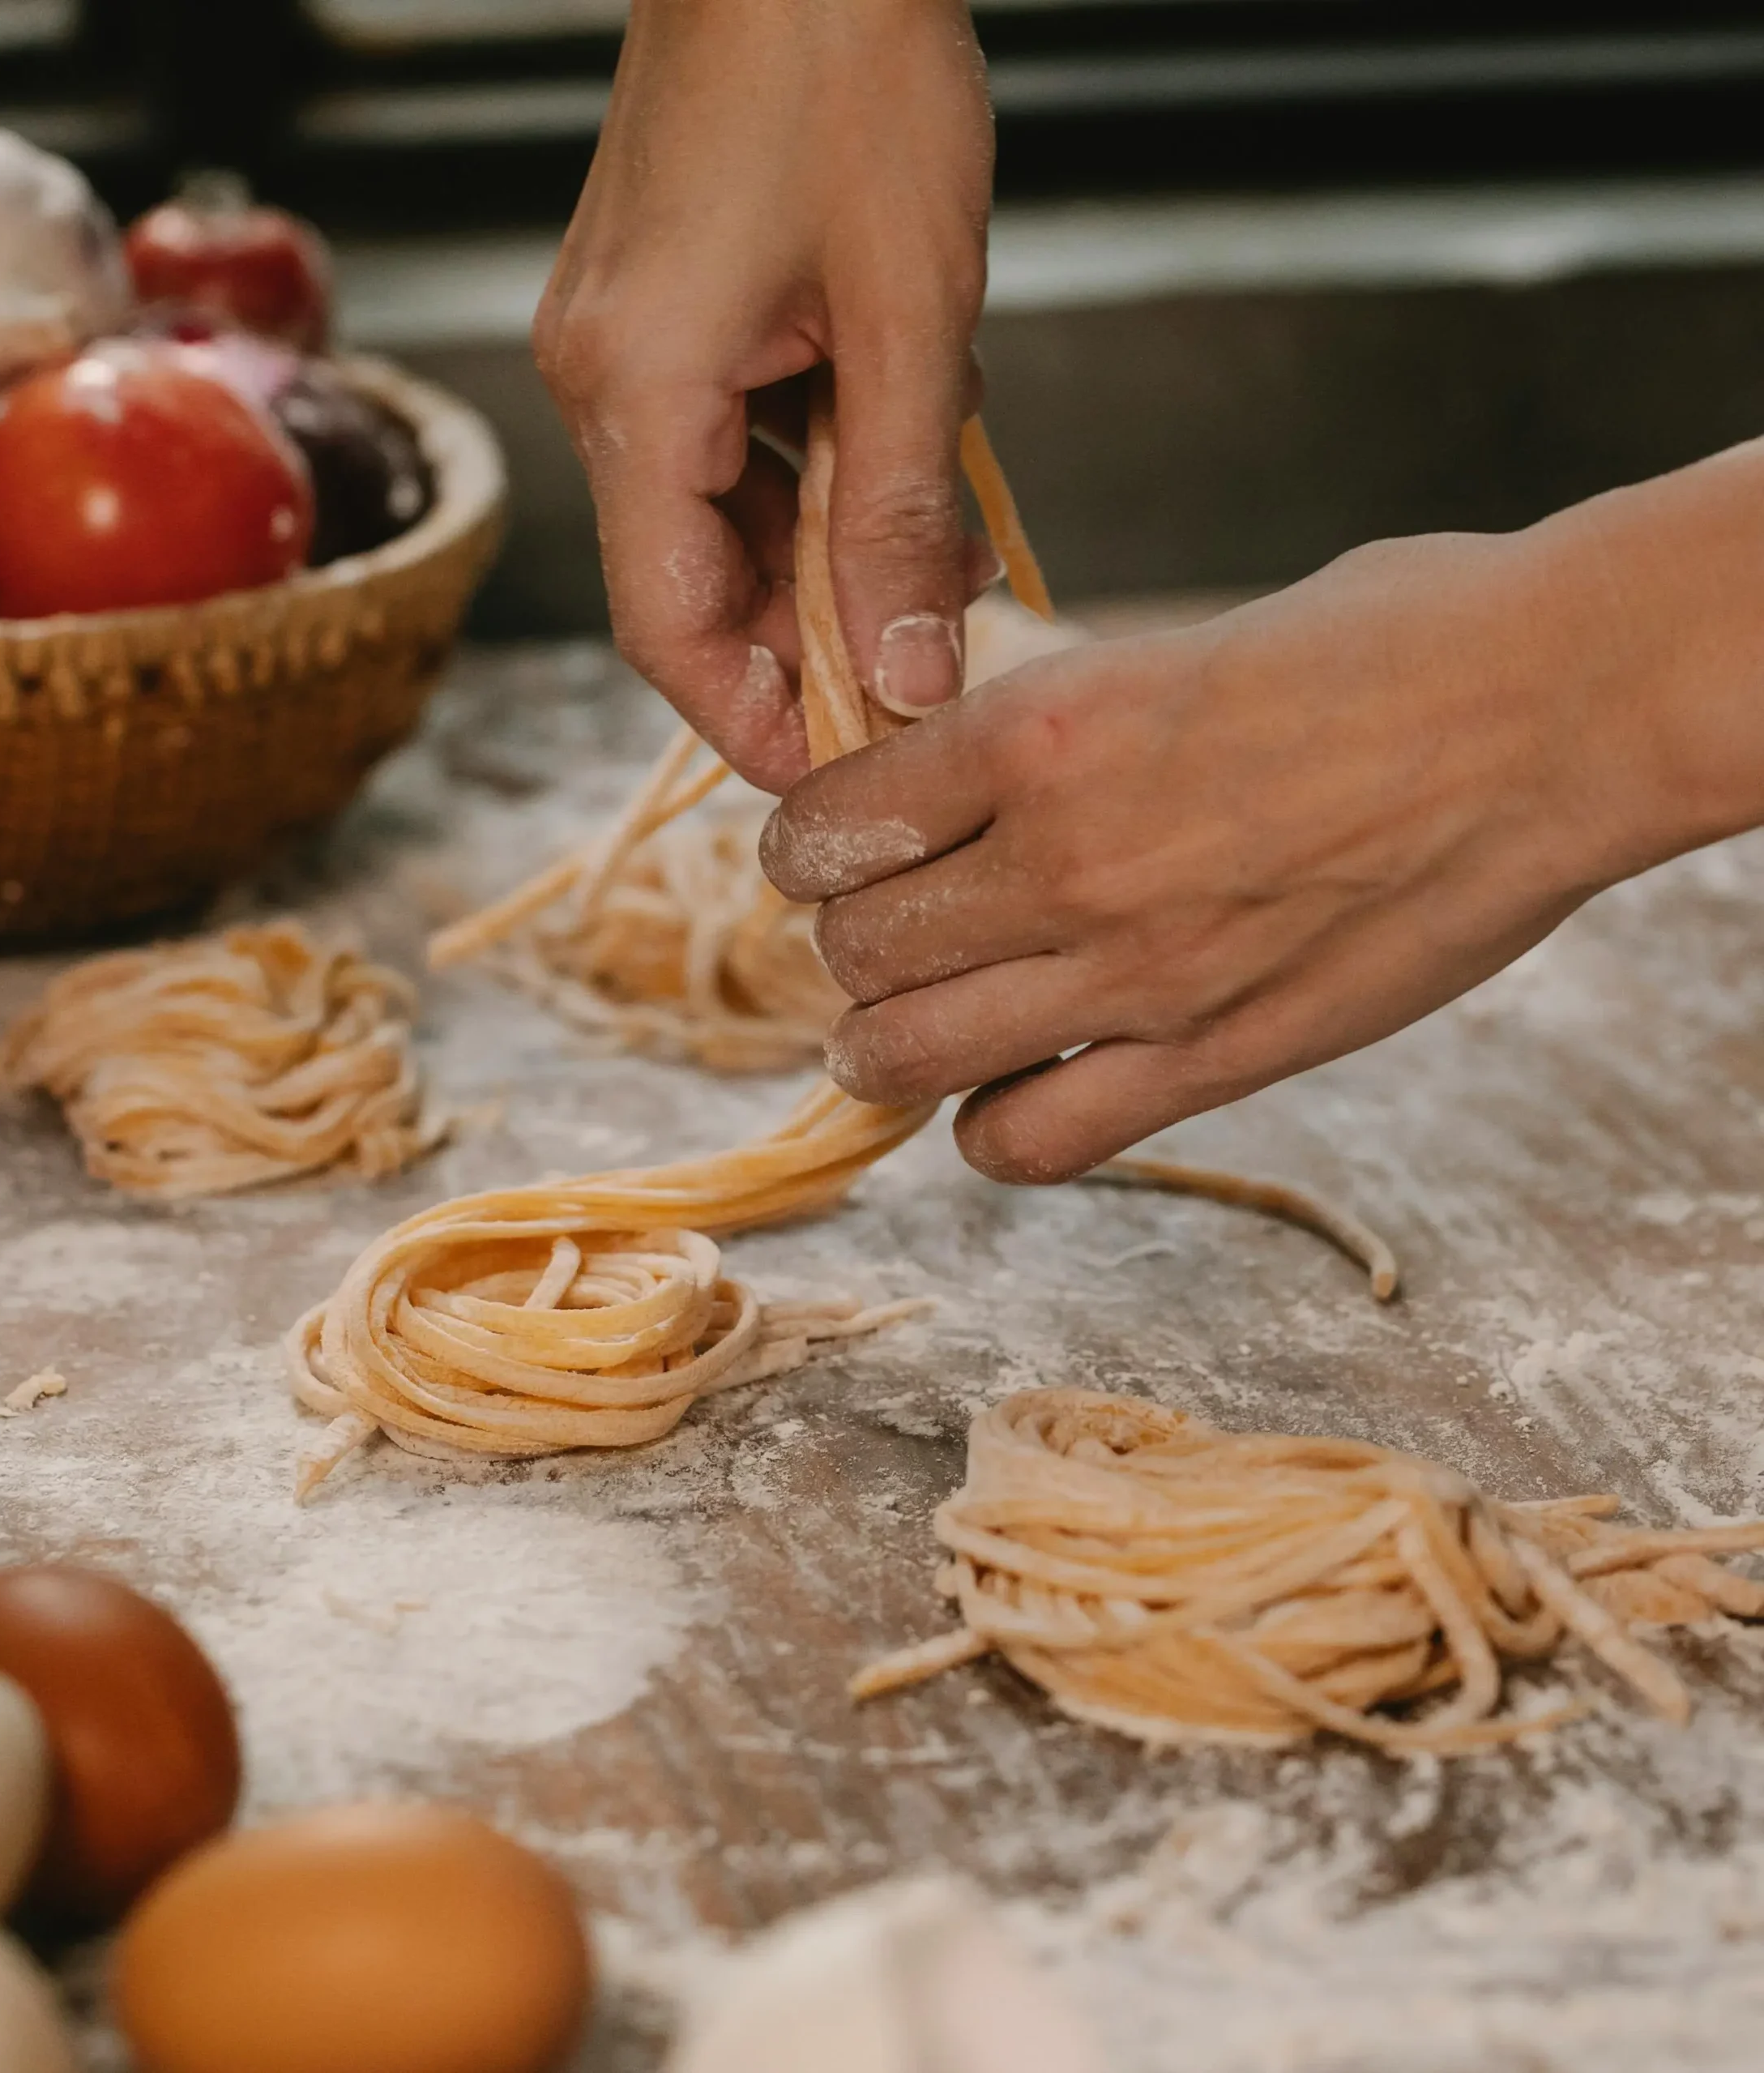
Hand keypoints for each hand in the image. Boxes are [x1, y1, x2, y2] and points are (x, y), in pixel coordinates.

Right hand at [534, 0, 992, 790]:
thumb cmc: (852, 72)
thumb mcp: (910, 317)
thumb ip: (902, 512)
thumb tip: (906, 672)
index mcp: (634, 391)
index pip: (669, 625)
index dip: (751, 719)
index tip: (837, 774)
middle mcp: (599, 379)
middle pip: (687, 579)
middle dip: (801, 642)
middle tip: (915, 677)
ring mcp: (620, 341)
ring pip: (713, 514)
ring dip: (817, 560)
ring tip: (928, 572)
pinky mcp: (656, 309)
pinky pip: (724, 442)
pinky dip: (804, 480)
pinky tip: (888, 474)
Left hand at [763, 512, 1708, 1180]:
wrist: (1557, 708)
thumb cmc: (1387, 643)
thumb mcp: (1170, 646)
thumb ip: (1050, 730)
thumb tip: (956, 780)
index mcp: (1040, 727)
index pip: (830, 826)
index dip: (806, 849)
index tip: (825, 856)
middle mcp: (1064, 857)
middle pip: (856, 949)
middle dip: (848, 947)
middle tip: (877, 939)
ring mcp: (1137, 974)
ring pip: (907, 1055)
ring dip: (884, 1046)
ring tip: (901, 1031)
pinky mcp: (1216, 1059)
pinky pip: (1030, 1143)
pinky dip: (993, 1128)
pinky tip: (1014, 1089)